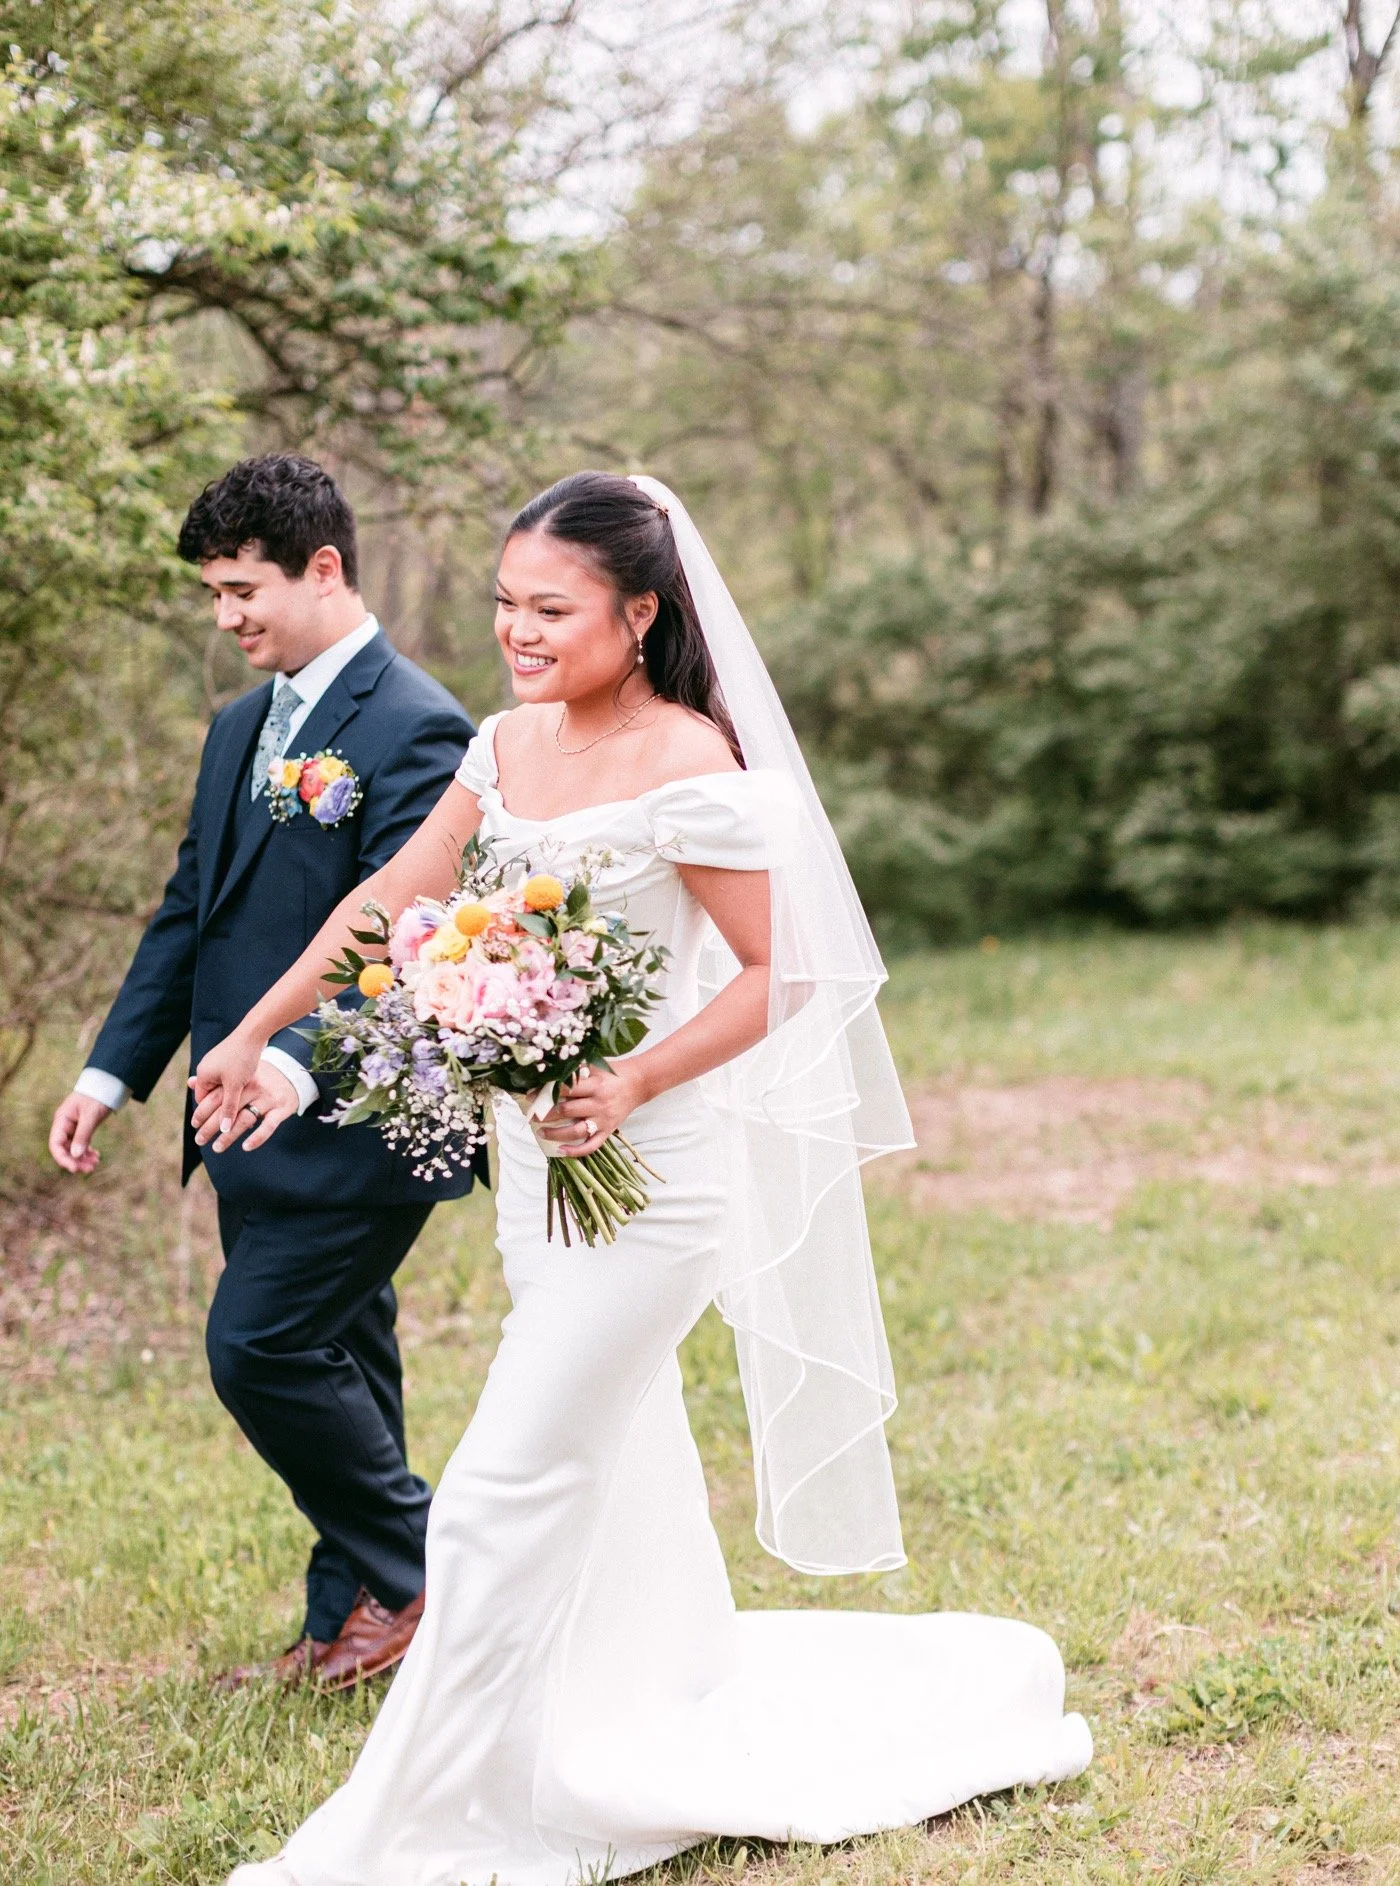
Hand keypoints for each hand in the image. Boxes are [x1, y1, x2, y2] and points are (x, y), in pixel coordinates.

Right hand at [49, 1092, 112, 1174]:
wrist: (107, 1085)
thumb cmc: (97, 1096)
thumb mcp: (90, 1115)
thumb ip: (83, 1135)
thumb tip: (75, 1155)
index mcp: (62, 1120)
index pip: (56, 1144)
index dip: (63, 1158)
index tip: (74, 1168)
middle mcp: (65, 1125)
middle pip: (65, 1149)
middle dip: (75, 1160)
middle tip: (90, 1168)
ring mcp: (73, 1128)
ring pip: (74, 1149)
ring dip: (82, 1158)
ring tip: (96, 1163)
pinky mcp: (83, 1129)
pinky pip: (81, 1145)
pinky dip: (88, 1152)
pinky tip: (97, 1156)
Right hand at [189, 1028, 264, 1148]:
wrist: (254, 1033)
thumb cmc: (242, 1059)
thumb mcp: (235, 1087)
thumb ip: (229, 1108)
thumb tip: (223, 1130)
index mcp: (203, 1074)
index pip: (202, 1101)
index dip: (209, 1115)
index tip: (216, 1128)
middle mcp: (207, 1067)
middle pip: (210, 1094)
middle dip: (218, 1107)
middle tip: (225, 1123)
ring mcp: (217, 1061)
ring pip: (221, 1086)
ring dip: (228, 1096)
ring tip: (238, 1109)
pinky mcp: (228, 1057)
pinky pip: (228, 1076)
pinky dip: (234, 1085)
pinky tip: (244, 1092)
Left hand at [191, 1059, 298, 1154]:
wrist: (293, 1074)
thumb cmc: (260, 1077)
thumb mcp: (240, 1075)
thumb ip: (217, 1081)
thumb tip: (190, 1083)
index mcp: (241, 1079)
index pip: (218, 1096)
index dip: (203, 1111)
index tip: (194, 1124)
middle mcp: (254, 1087)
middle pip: (228, 1110)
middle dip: (211, 1126)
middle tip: (199, 1140)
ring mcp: (268, 1099)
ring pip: (245, 1119)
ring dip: (229, 1136)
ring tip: (216, 1147)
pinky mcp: (282, 1109)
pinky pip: (268, 1126)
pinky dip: (257, 1137)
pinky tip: (245, 1147)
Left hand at [536, 1062, 647, 1157]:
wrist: (639, 1083)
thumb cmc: (613, 1073)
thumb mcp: (595, 1066)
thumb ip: (575, 1070)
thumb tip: (548, 1072)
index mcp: (594, 1085)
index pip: (565, 1089)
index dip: (545, 1093)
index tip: (530, 1096)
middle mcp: (598, 1103)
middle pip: (567, 1111)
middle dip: (545, 1114)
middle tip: (531, 1116)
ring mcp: (603, 1119)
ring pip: (576, 1131)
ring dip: (556, 1134)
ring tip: (540, 1133)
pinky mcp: (608, 1130)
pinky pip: (592, 1145)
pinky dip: (576, 1151)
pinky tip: (561, 1151)